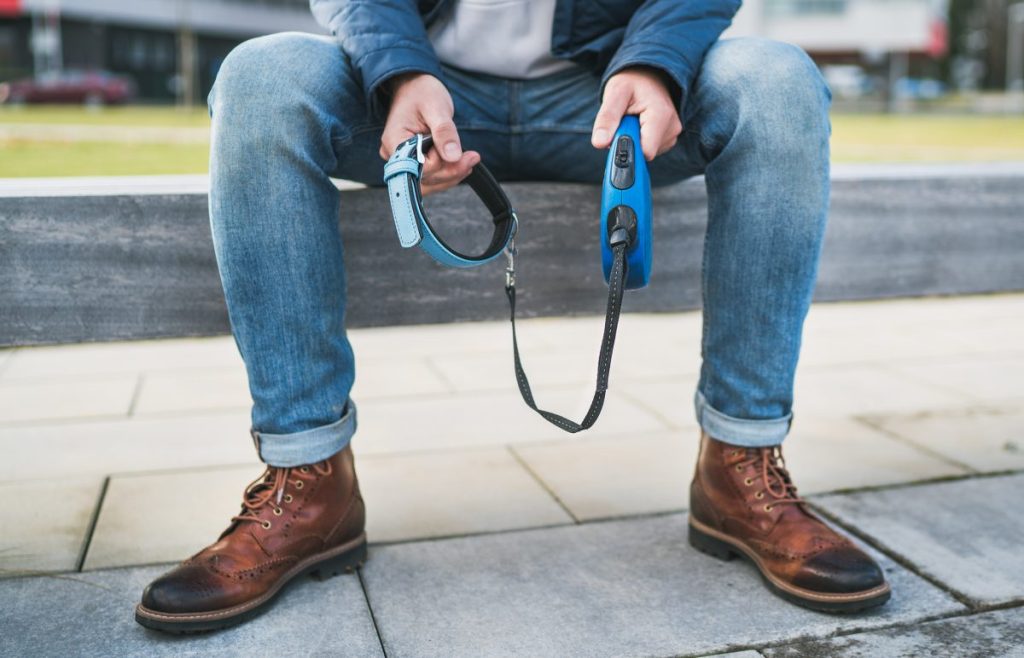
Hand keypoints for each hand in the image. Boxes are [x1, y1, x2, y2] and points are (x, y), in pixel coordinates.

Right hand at [380, 73, 479, 194]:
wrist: (414, 85)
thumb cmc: (422, 92)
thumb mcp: (436, 107)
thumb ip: (444, 132)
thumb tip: (453, 157)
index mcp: (395, 141)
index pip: (418, 167)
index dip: (441, 163)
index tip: (460, 153)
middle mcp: (394, 155)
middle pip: (424, 178)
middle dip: (450, 171)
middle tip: (472, 157)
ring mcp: (402, 160)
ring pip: (427, 182)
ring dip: (450, 175)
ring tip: (469, 160)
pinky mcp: (412, 161)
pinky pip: (428, 176)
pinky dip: (446, 173)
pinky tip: (460, 163)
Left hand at [591, 67, 681, 160]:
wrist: (648, 74)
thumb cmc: (632, 81)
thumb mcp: (615, 93)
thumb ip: (607, 119)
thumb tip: (599, 143)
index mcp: (661, 116)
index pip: (645, 152)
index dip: (627, 148)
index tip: (618, 133)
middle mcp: (672, 127)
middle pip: (643, 153)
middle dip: (628, 141)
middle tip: (625, 121)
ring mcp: (672, 134)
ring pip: (645, 153)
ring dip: (633, 139)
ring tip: (633, 119)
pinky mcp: (668, 138)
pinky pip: (649, 149)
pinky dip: (639, 140)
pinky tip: (639, 124)